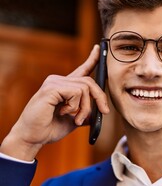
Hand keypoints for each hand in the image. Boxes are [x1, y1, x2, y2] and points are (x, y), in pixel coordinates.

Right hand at [0, 45, 109, 160]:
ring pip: (85, 88)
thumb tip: (100, 111)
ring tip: (77, 119)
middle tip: (104, 112)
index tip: (98, 48)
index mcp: (65, 86)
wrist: (33, 137)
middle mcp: (59, 81)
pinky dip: (74, 106)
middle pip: (89, 81)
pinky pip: (76, 92)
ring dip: (85, 107)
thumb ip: (86, 113)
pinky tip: (63, 112)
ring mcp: (54, 82)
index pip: (82, 69)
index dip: (92, 58)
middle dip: (100, 98)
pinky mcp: (51, 88)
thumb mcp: (74, 120)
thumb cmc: (49, 128)